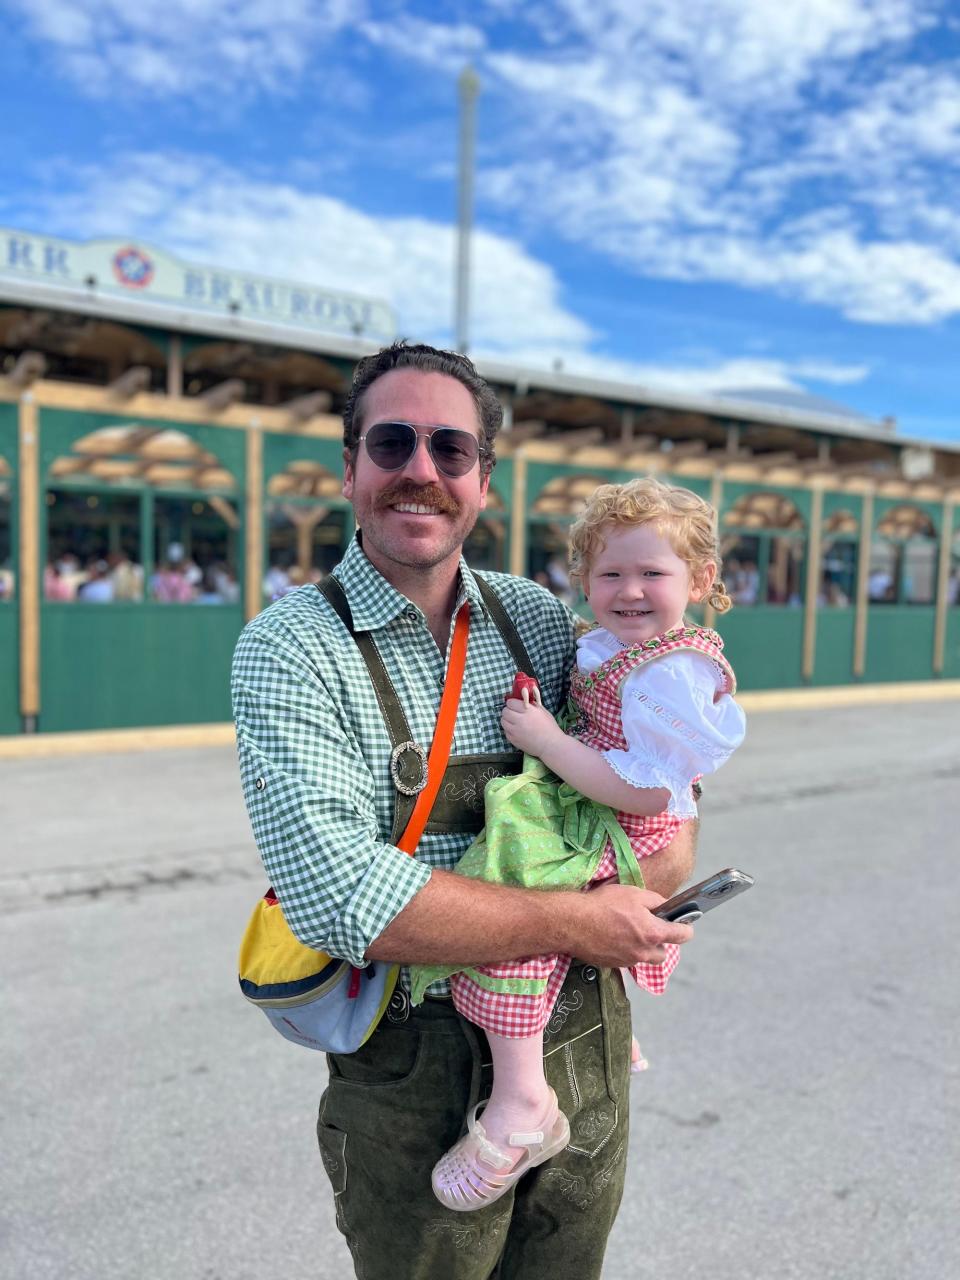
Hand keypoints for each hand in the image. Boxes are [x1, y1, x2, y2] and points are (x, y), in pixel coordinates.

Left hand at [501, 697, 561, 755]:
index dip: (512, 703)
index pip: (510, 703)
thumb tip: (523, 700)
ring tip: (515, 722)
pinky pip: (505, 731)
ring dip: (507, 720)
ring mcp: (515, 731)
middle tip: (514, 713)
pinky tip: (517, 731)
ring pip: (503, 721)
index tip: (515, 705)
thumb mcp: (543, 711)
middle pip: (504, 711)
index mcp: (528, 711)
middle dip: (509, 711)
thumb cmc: (550, 727)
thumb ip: (532, 705)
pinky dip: (509, 730)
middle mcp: (520, 720)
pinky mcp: (513, 740)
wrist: (551, 745)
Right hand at [573, 883, 694, 966]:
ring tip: (629, 932)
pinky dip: (625, 951)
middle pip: (663, 953)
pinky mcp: (613, 965)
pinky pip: (627, 960)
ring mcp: (628, 961)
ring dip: (643, 948)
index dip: (686, 928)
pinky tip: (613, 937)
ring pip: (644, 958)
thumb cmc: (604, 905)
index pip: (682, 936)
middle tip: (649, 927)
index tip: (684, 924)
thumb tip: (665, 907)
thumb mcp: (634, 894)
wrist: (573, 923)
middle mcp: (644, 952)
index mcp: (653, 933)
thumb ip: (656, 901)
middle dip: (660, 942)